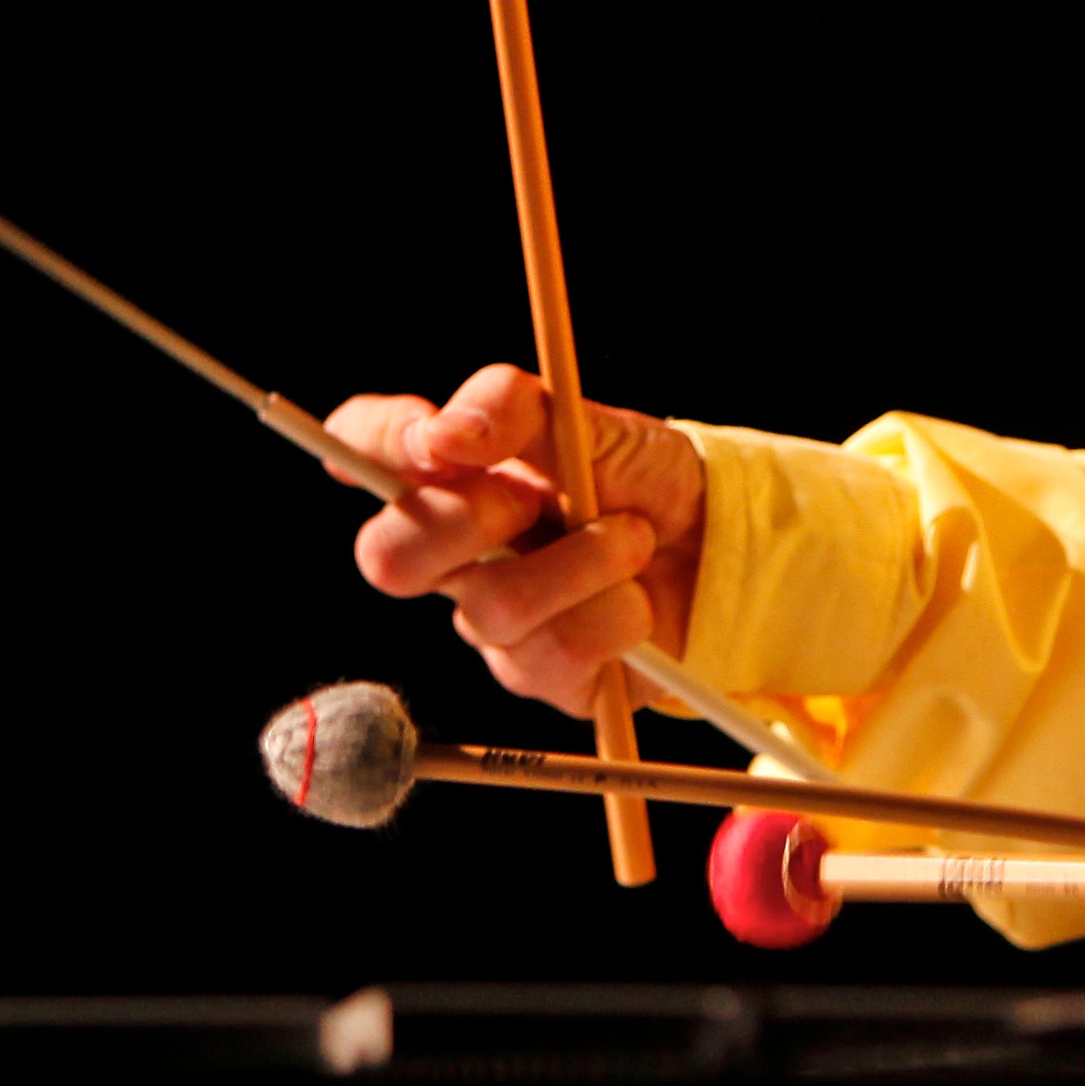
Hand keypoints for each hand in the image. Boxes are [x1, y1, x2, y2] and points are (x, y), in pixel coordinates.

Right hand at [328, 363, 705, 717]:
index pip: (366, 447)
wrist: (719, 544)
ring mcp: (491, 619)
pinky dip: (615, 613)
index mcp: (452, 473)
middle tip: (532, 499)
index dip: (379, 442)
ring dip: (584, 562)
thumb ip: (514, 409)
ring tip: (632, 539)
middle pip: (385, 558)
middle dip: (464, 522)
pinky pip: (555, 655)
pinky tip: (637, 600)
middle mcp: (455, 551)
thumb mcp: (589, 420)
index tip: (435, 437)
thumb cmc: (642, 476)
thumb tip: (446, 432)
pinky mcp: (539, 676)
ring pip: (494, 609)